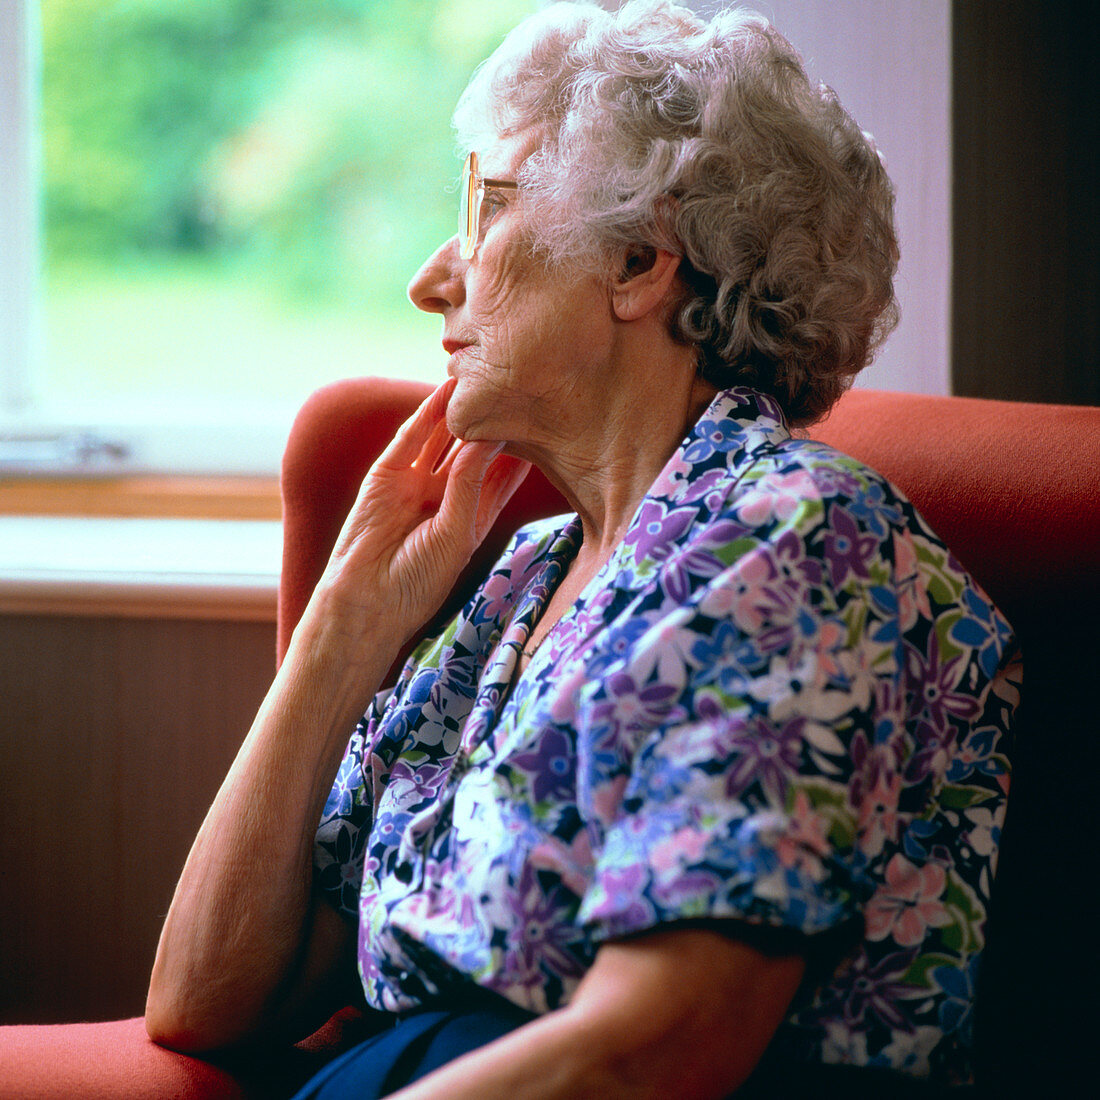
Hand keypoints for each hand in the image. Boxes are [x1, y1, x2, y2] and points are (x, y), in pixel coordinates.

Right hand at [313, 377, 529, 648]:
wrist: (368, 600)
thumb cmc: (418, 581)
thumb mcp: (457, 531)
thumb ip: (470, 483)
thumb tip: (490, 438)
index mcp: (470, 518)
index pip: (502, 476)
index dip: (522, 451)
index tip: (546, 423)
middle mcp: (445, 496)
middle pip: (475, 452)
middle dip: (494, 425)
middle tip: (520, 391)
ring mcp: (415, 484)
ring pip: (443, 439)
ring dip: (461, 412)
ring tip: (485, 380)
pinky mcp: (386, 475)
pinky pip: (411, 439)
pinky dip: (427, 415)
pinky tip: (445, 393)